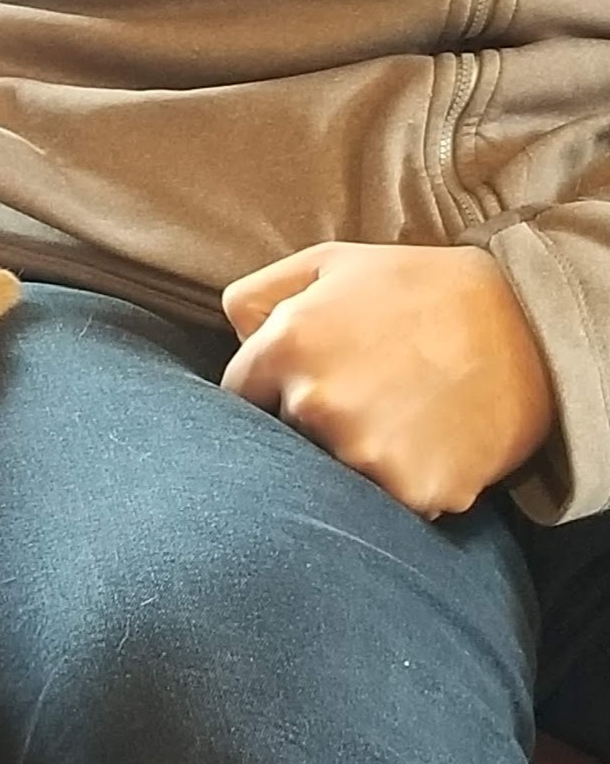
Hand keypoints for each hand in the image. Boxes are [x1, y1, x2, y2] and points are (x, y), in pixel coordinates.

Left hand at [220, 241, 554, 517]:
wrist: (535, 324)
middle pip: (281, 436)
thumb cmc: (424, 288)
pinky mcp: (410, 488)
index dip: (269, 389)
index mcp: (287, 344)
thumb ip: (259, 294)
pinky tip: (428, 444)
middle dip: (308, 422)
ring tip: (400, 417)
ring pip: (328, 473)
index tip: (304, 382)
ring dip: (354, 456)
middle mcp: (316, 401)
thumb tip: (229, 335)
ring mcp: (362, 451)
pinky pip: (382, 500)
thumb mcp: (333, 263)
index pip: (238, 394)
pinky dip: (400, 481)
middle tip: (364, 394)